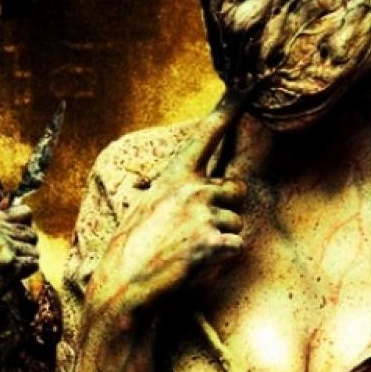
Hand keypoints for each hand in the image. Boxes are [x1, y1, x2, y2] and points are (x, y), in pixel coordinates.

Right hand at [0, 203, 40, 308]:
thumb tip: (12, 196)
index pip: (26, 211)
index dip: (24, 227)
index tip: (13, 241)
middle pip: (32, 233)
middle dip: (25, 248)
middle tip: (4, 260)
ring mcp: (3, 244)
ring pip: (35, 250)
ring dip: (25, 261)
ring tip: (5, 268)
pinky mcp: (11, 262)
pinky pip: (34, 264)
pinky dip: (25, 273)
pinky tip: (8, 276)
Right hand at [88, 100, 246, 318]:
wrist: (123, 286)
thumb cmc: (130, 250)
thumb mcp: (144, 208)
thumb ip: (173, 194)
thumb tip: (192, 189)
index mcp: (173, 177)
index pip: (205, 137)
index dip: (227, 110)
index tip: (247, 85)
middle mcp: (192, 189)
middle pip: (233, 190)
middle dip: (224, 208)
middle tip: (195, 230)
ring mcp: (204, 215)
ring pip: (236, 222)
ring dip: (221, 238)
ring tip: (188, 252)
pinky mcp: (214, 242)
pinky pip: (235, 246)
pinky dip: (221, 258)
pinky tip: (195, 266)